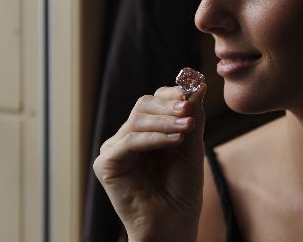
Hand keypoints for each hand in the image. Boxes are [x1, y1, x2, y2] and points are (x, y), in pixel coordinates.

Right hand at [93, 83, 206, 240]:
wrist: (175, 219)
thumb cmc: (182, 185)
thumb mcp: (191, 143)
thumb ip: (192, 114)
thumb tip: (196, 82)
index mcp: (146, 129)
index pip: (154, 100)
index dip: (172, 95)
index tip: (192, 94)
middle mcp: (127, 136)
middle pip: (143, 105)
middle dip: (168, 106)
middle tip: (188, 111)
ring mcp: (115, 149)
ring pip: (137, 121)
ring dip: (165, 123)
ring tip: (186, 129)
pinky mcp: (106, 164)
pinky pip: (129, 141)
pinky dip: (154, 138)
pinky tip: (175, 141)